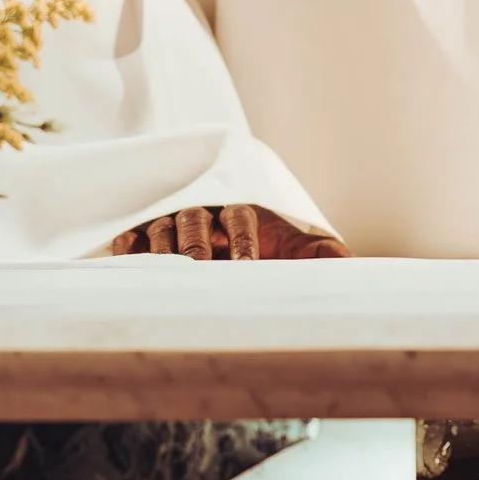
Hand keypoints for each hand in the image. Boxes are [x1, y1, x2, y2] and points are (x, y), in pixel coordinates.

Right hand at [107, 203, 346, 259]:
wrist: (225, 209)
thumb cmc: (267, 236)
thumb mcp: (295, 241)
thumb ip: (321, 253)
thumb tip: (351, 265)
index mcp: (241, 207)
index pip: (240, 217)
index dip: (242, 239)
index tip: (246, 266)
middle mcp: (203, 208)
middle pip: (195, 218)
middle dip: (197, 242)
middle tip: (200, 267)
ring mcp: (170, 217)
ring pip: (162, 226)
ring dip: (165, 248)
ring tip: (170, 272)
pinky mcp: (143, 231)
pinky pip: (132, 234)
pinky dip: (130, 245)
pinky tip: (127, 257)